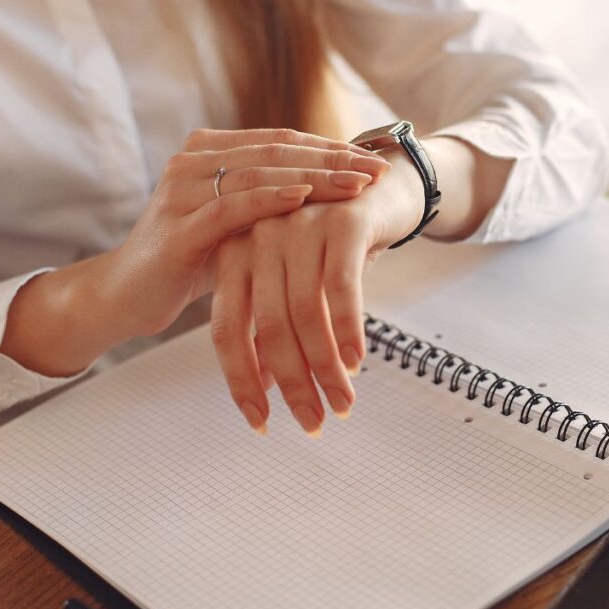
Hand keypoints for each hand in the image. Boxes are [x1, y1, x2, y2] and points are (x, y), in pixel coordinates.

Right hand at [107, 128, 390, 339]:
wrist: (126, 295)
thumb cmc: (190, 260)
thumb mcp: (237, 224)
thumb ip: (272, 201)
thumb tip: (338, 192)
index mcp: (208, 151)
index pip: (281, 142)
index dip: (330, 148)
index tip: (374, 160)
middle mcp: (193, 160)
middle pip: (276, 151)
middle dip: (332, 159)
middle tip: (376, 170)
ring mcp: (182, 190)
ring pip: (259, 174)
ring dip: (314, 177)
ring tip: (356, 184)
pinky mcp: (178, 226)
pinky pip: (231, 207)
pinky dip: (270, 200)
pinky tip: (305, 197)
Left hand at [209, 145, 423, 434]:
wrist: (382, 186)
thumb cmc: (333, 242)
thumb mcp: (295, 281)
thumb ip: (271, 324)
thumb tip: (263, 384)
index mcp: (235, 253)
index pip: (226, 329)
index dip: (241, 381)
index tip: (260, 422)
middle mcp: (259, 237)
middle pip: (265, 327)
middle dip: (291, 384)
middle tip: (312, 422)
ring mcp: (298, 226)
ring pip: (304, 313)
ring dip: (324, 367)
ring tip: (341, 402)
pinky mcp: (341, 223)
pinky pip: (341, 288)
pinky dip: (348, 331)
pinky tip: (356, 362)